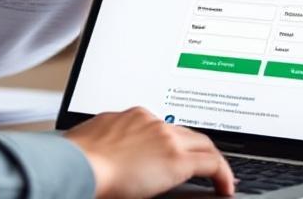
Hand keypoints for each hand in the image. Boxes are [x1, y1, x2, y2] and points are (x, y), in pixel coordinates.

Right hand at [64, 107, 234, 197]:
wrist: (79, 163)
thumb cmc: (77, 157)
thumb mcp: (94, 139)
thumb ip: (108, 140)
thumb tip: (107, 151)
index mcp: (133, 116)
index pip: (163, 126)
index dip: (173, 141)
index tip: (174, 152)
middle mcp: (152, 121)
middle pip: (186, 132)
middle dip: (197, 148)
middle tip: (205, 164)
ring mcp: (166, 137)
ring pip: (203, 144)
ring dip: (212, 160)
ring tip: (219, 177)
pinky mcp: (177, 159)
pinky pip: (212, 163)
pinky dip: (223, 175)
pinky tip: (225, 187)